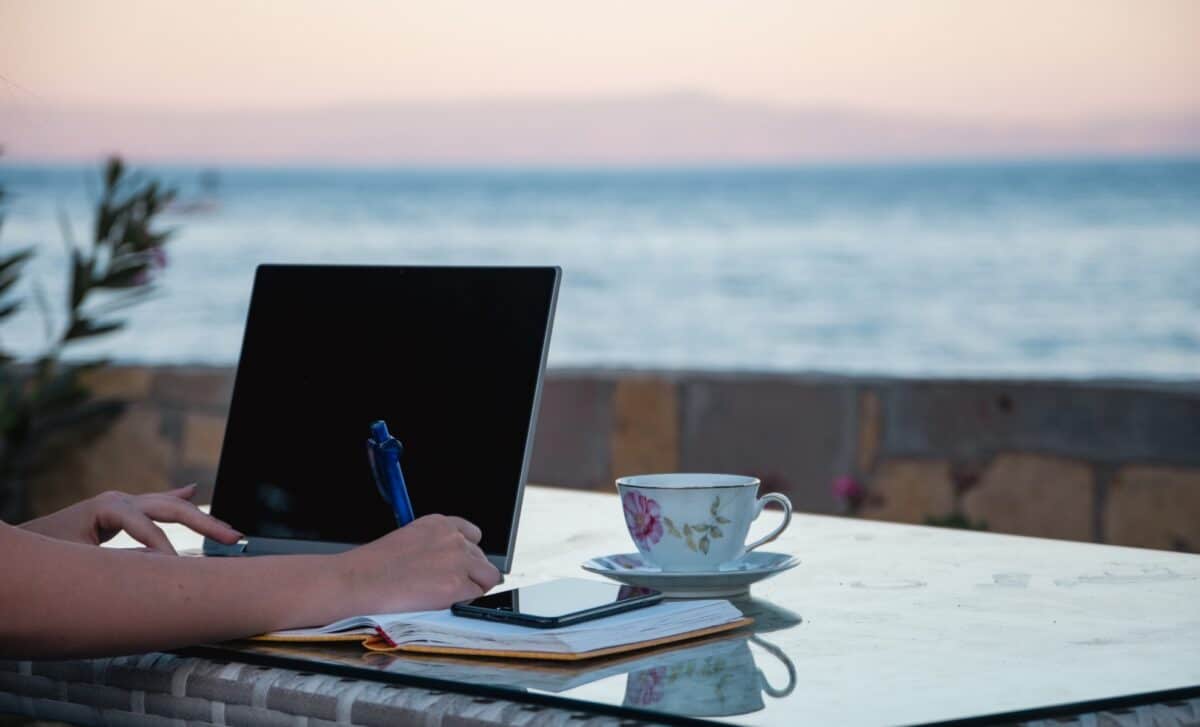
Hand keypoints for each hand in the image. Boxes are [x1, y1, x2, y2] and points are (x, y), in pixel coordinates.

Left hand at [19, 484, 241, 553]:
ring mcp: (119, 505)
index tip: (179, 571)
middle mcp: (118, 501)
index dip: (165, 550)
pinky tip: (193, 490)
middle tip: (233, 539)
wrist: (10, 553)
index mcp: (108, 507)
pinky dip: (175, 500)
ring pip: (169, 506)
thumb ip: (115, 565)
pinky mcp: (117, 513)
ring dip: (199, 518)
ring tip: (228, 531)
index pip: (149, 528)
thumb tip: (154, 569)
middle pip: (171, 508)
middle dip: (204, 523)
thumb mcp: (75, 563)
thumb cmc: (40, 558)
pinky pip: (155, 506)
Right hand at [339, 514, 501, 612]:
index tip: (460, 566)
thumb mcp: (409, 540)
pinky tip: (442, 603)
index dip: (468, 555)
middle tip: (446, 587)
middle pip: (482, 558)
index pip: (473, 535)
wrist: (359, 581)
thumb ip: (435, 546)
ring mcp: (458, 561)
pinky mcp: (457, 585)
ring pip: (487, 577)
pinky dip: (464, 603)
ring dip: (472, 588)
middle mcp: (453, 538)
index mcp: (440, 523)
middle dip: (470, 573)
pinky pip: (477, 596)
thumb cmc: (374, 566)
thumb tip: (449, 562)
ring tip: (444, 596)